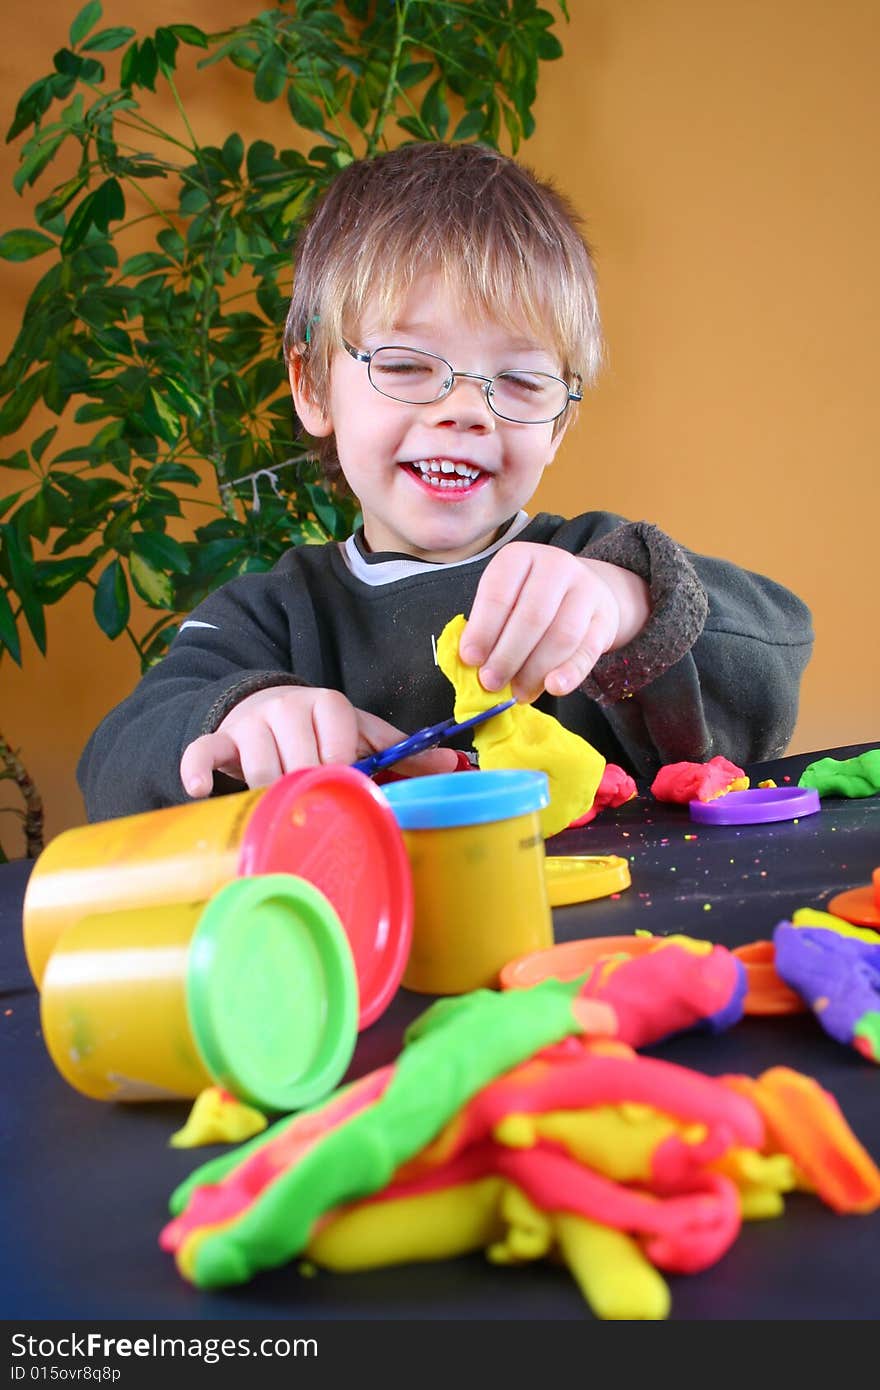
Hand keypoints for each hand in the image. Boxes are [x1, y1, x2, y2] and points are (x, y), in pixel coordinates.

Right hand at [180, 685, 457, 797]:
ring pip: (260, 766)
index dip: (343, 770)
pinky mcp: (219, 738)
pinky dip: (198, 770)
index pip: (338, 738)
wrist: (265, 706)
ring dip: (270, 794)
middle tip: (313, 808)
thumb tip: (451, 764)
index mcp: (327, 704)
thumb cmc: (321, 730)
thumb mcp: (360, 734)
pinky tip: (201, 791)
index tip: (345, 788)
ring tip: (279, 809)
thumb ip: (401, 751)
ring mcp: (251, 723)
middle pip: (301, 760)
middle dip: (308, 788)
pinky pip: (202, 752)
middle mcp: (287, 706)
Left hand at [459, 543, 641, 701]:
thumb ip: (487, 626)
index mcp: (519, 557)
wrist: (583, 590)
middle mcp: (556, 565)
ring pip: (561, 636)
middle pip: (531, 617)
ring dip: (535, 670)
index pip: (499, 593)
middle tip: (491, 683)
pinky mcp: (605, 618)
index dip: (483, 630)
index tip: (471, 660)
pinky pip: (588, 650)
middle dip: (507, 656)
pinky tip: (553, 688)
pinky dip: (570, 673)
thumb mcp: (504, 599)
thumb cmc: (529, 598)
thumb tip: (472, 663)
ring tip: (517, 692)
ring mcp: (586, 590)